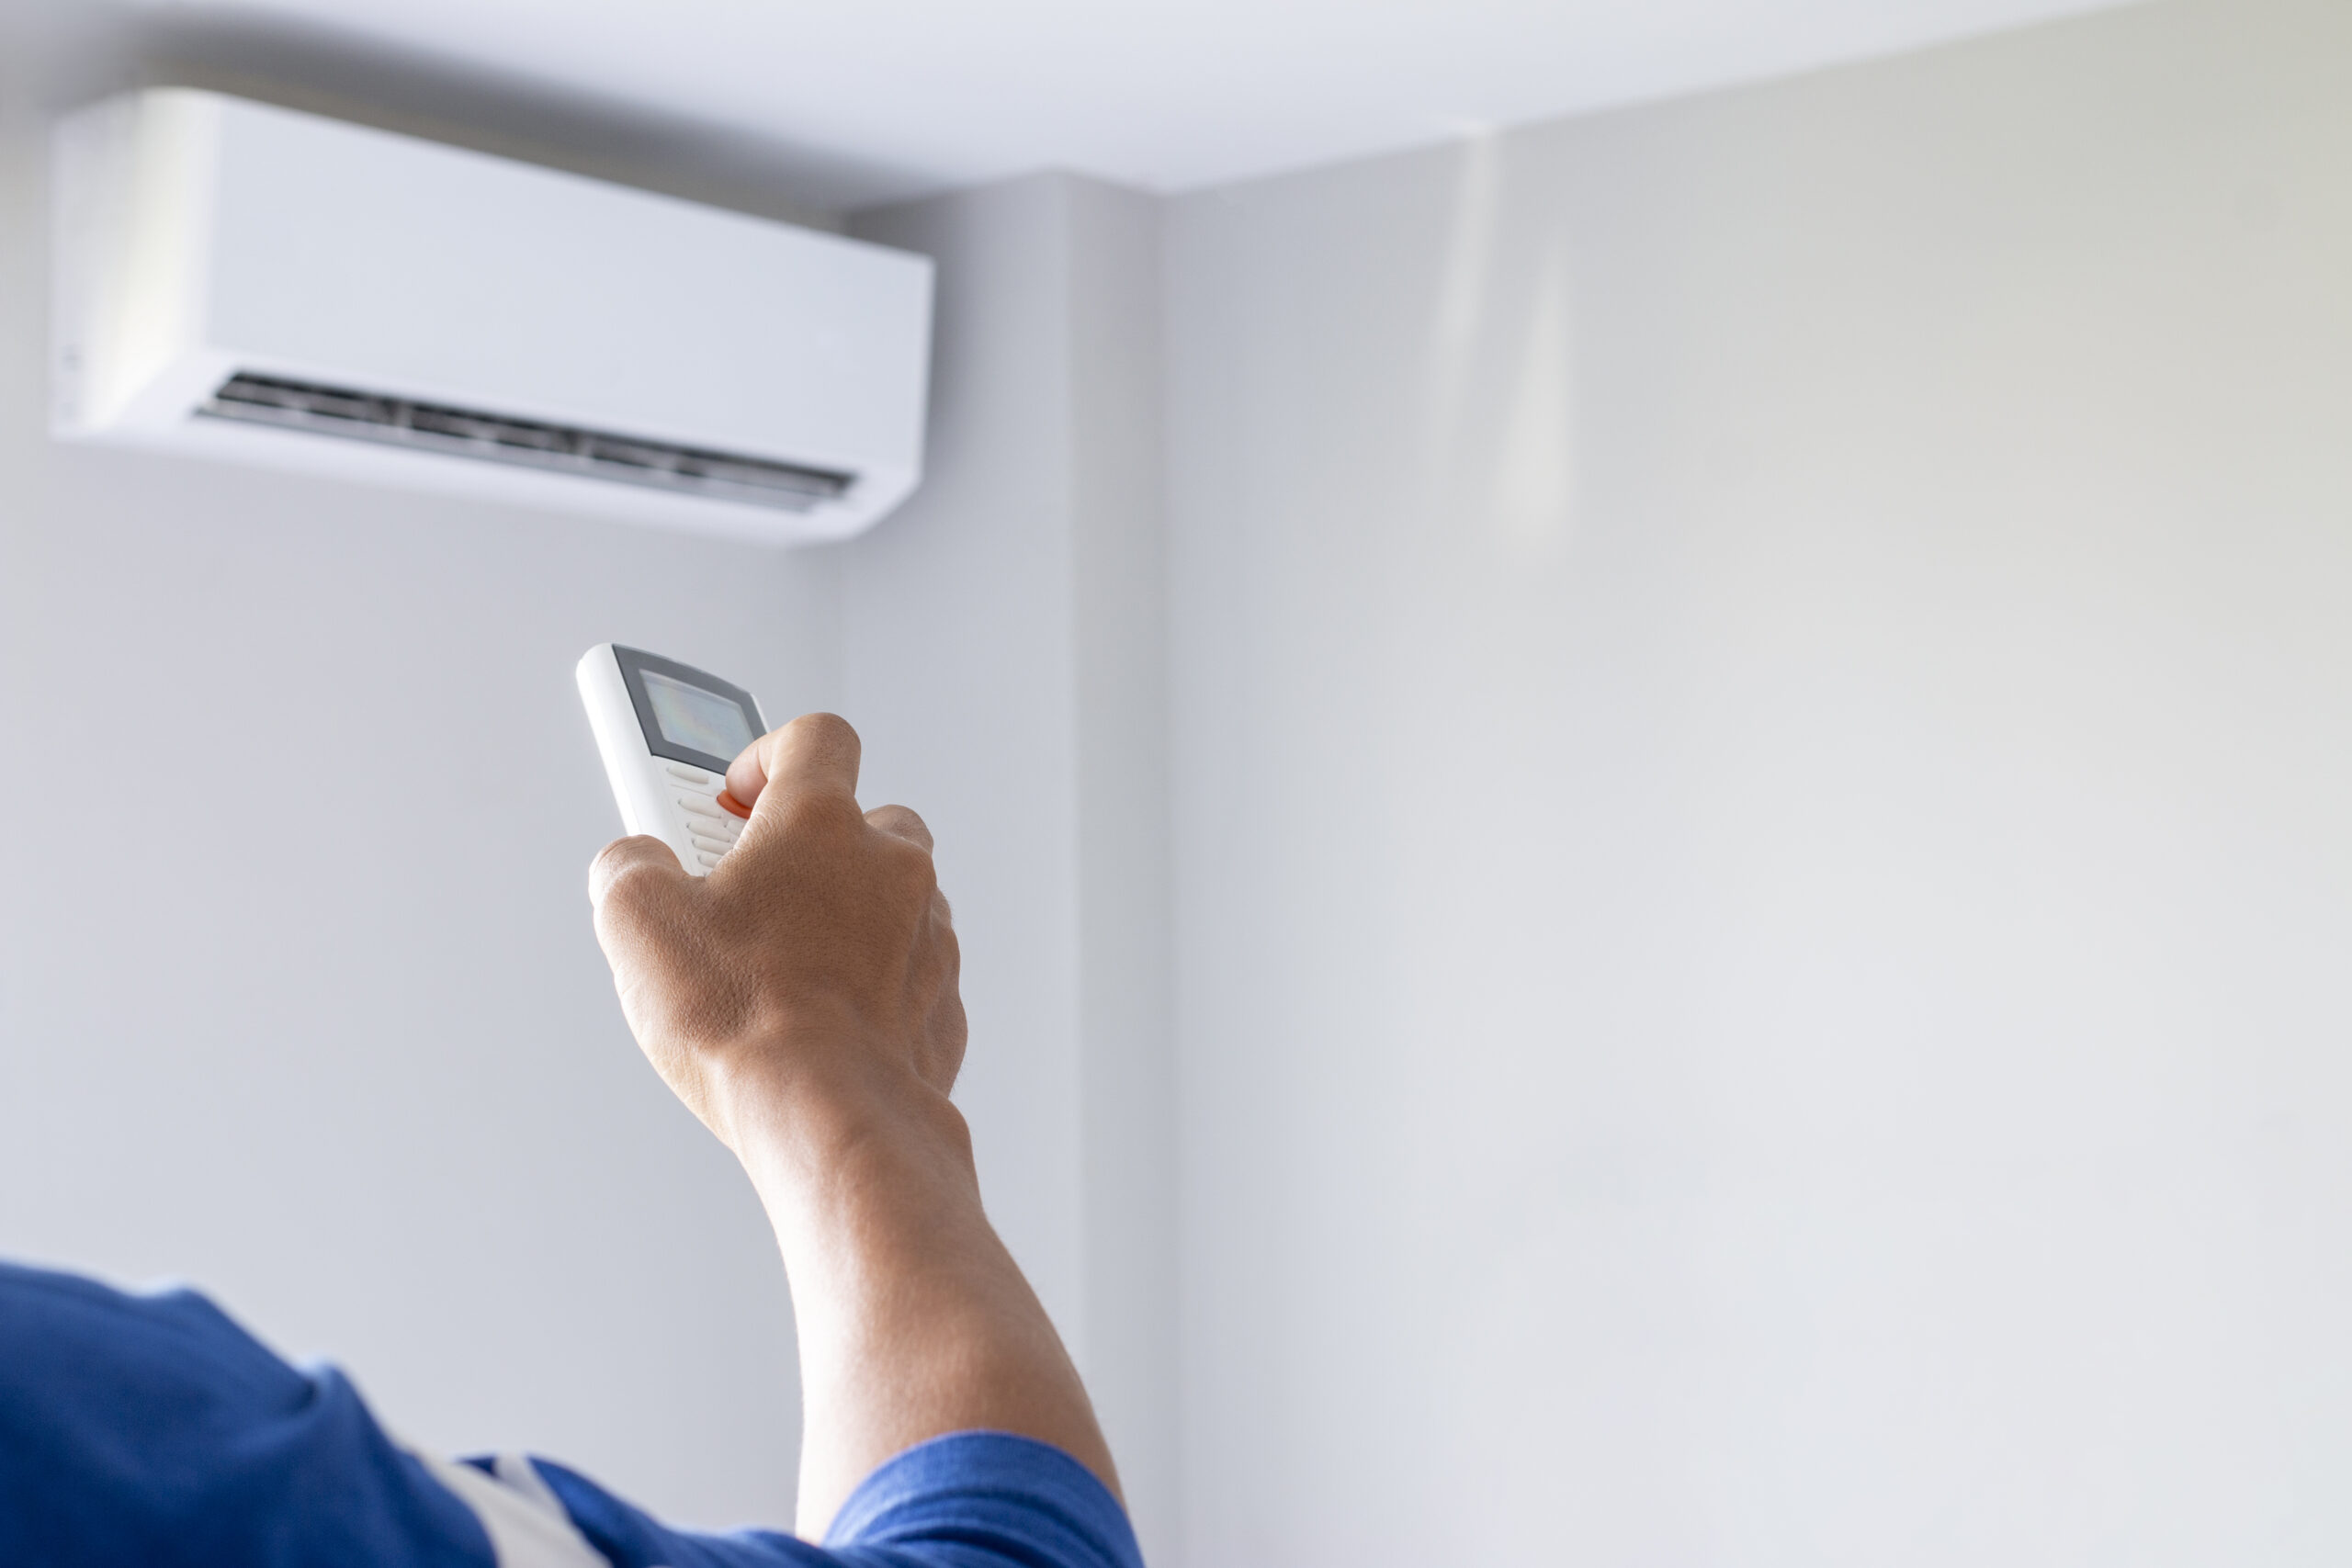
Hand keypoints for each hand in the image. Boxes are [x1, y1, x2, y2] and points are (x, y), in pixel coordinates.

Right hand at [587, 712, 966, 1154]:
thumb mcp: (636, 922)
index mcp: (822, 823)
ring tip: (781, 965)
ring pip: (895, 897)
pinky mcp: (943, 1004)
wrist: (828, 1115)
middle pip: (866, 817)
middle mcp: (893, 867)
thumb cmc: (744, 1018)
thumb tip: (631, 863)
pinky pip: (909, 972)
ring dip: (846, 914)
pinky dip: (873, 982)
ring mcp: (931, 935)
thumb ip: (628, 864)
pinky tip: (822, 1019)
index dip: (769, 752)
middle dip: (810, 845)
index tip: (735, 794)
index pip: (816, 736)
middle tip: (750, 889)